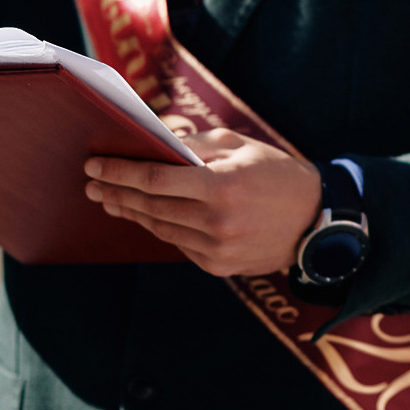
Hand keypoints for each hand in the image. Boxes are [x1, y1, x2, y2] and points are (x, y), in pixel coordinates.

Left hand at [83, 128, 320, 275]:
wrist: (317, 220)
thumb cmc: (277, 173)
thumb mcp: (240, 146)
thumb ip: (196, 146)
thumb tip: (153, 143)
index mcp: (223, 185)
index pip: (155, 178)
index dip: (120, 171)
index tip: (95, 165)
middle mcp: (218, 221)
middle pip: (150, 206)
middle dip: (116, 191)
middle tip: (92, 182)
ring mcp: (218, 249)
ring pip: (160, 228)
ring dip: (131, 212)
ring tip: (110, 199)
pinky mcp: (219, 266)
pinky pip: (178, 244)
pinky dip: (160, 228)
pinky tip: (145, 216)